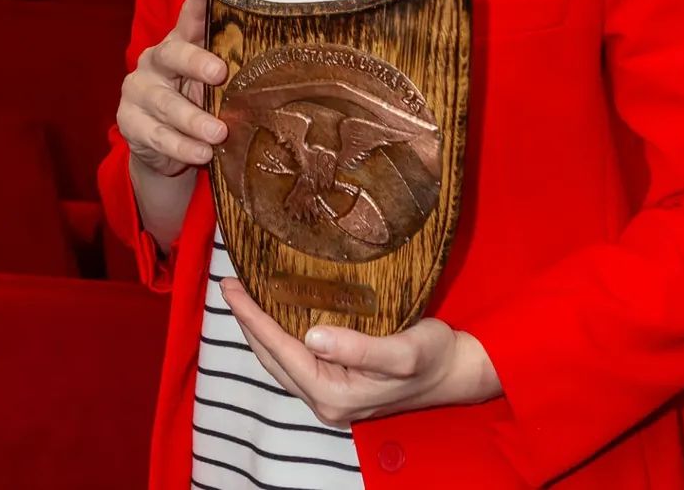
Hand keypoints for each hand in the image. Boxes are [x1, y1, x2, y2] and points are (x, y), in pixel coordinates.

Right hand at [116, 0, 228, 176]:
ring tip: (219, 133)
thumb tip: (280, 53)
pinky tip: (202, 153)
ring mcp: (138, 91)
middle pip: (172, 54)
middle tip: (219, 73)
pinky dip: (181, 146)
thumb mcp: (216, 84)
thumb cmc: (200, 104)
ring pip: (165, 102)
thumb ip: (233, 66)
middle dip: (194, 62)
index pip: (190, 15)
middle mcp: (156, 61)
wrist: (169, 150)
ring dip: (193, 119)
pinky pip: (156, 135)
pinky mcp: (129, 122)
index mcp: (180, 44)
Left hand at [221, 277, 500, 425]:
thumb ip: (358, 348)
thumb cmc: (433, 357)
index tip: (232, 289)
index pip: (282, 350)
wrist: (455, 372)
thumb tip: (312, 335)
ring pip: (281, 360)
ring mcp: (330, 393)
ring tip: (242, 297)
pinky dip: (278, 335)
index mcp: (334, 393)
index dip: (253, 319)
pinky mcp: (337, 382)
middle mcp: (325, 399)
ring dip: (259, 329)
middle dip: (248, 322)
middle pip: (273, 358)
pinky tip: (275, 315)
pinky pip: (295, 358)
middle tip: (228, 285)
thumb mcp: (402, 350)